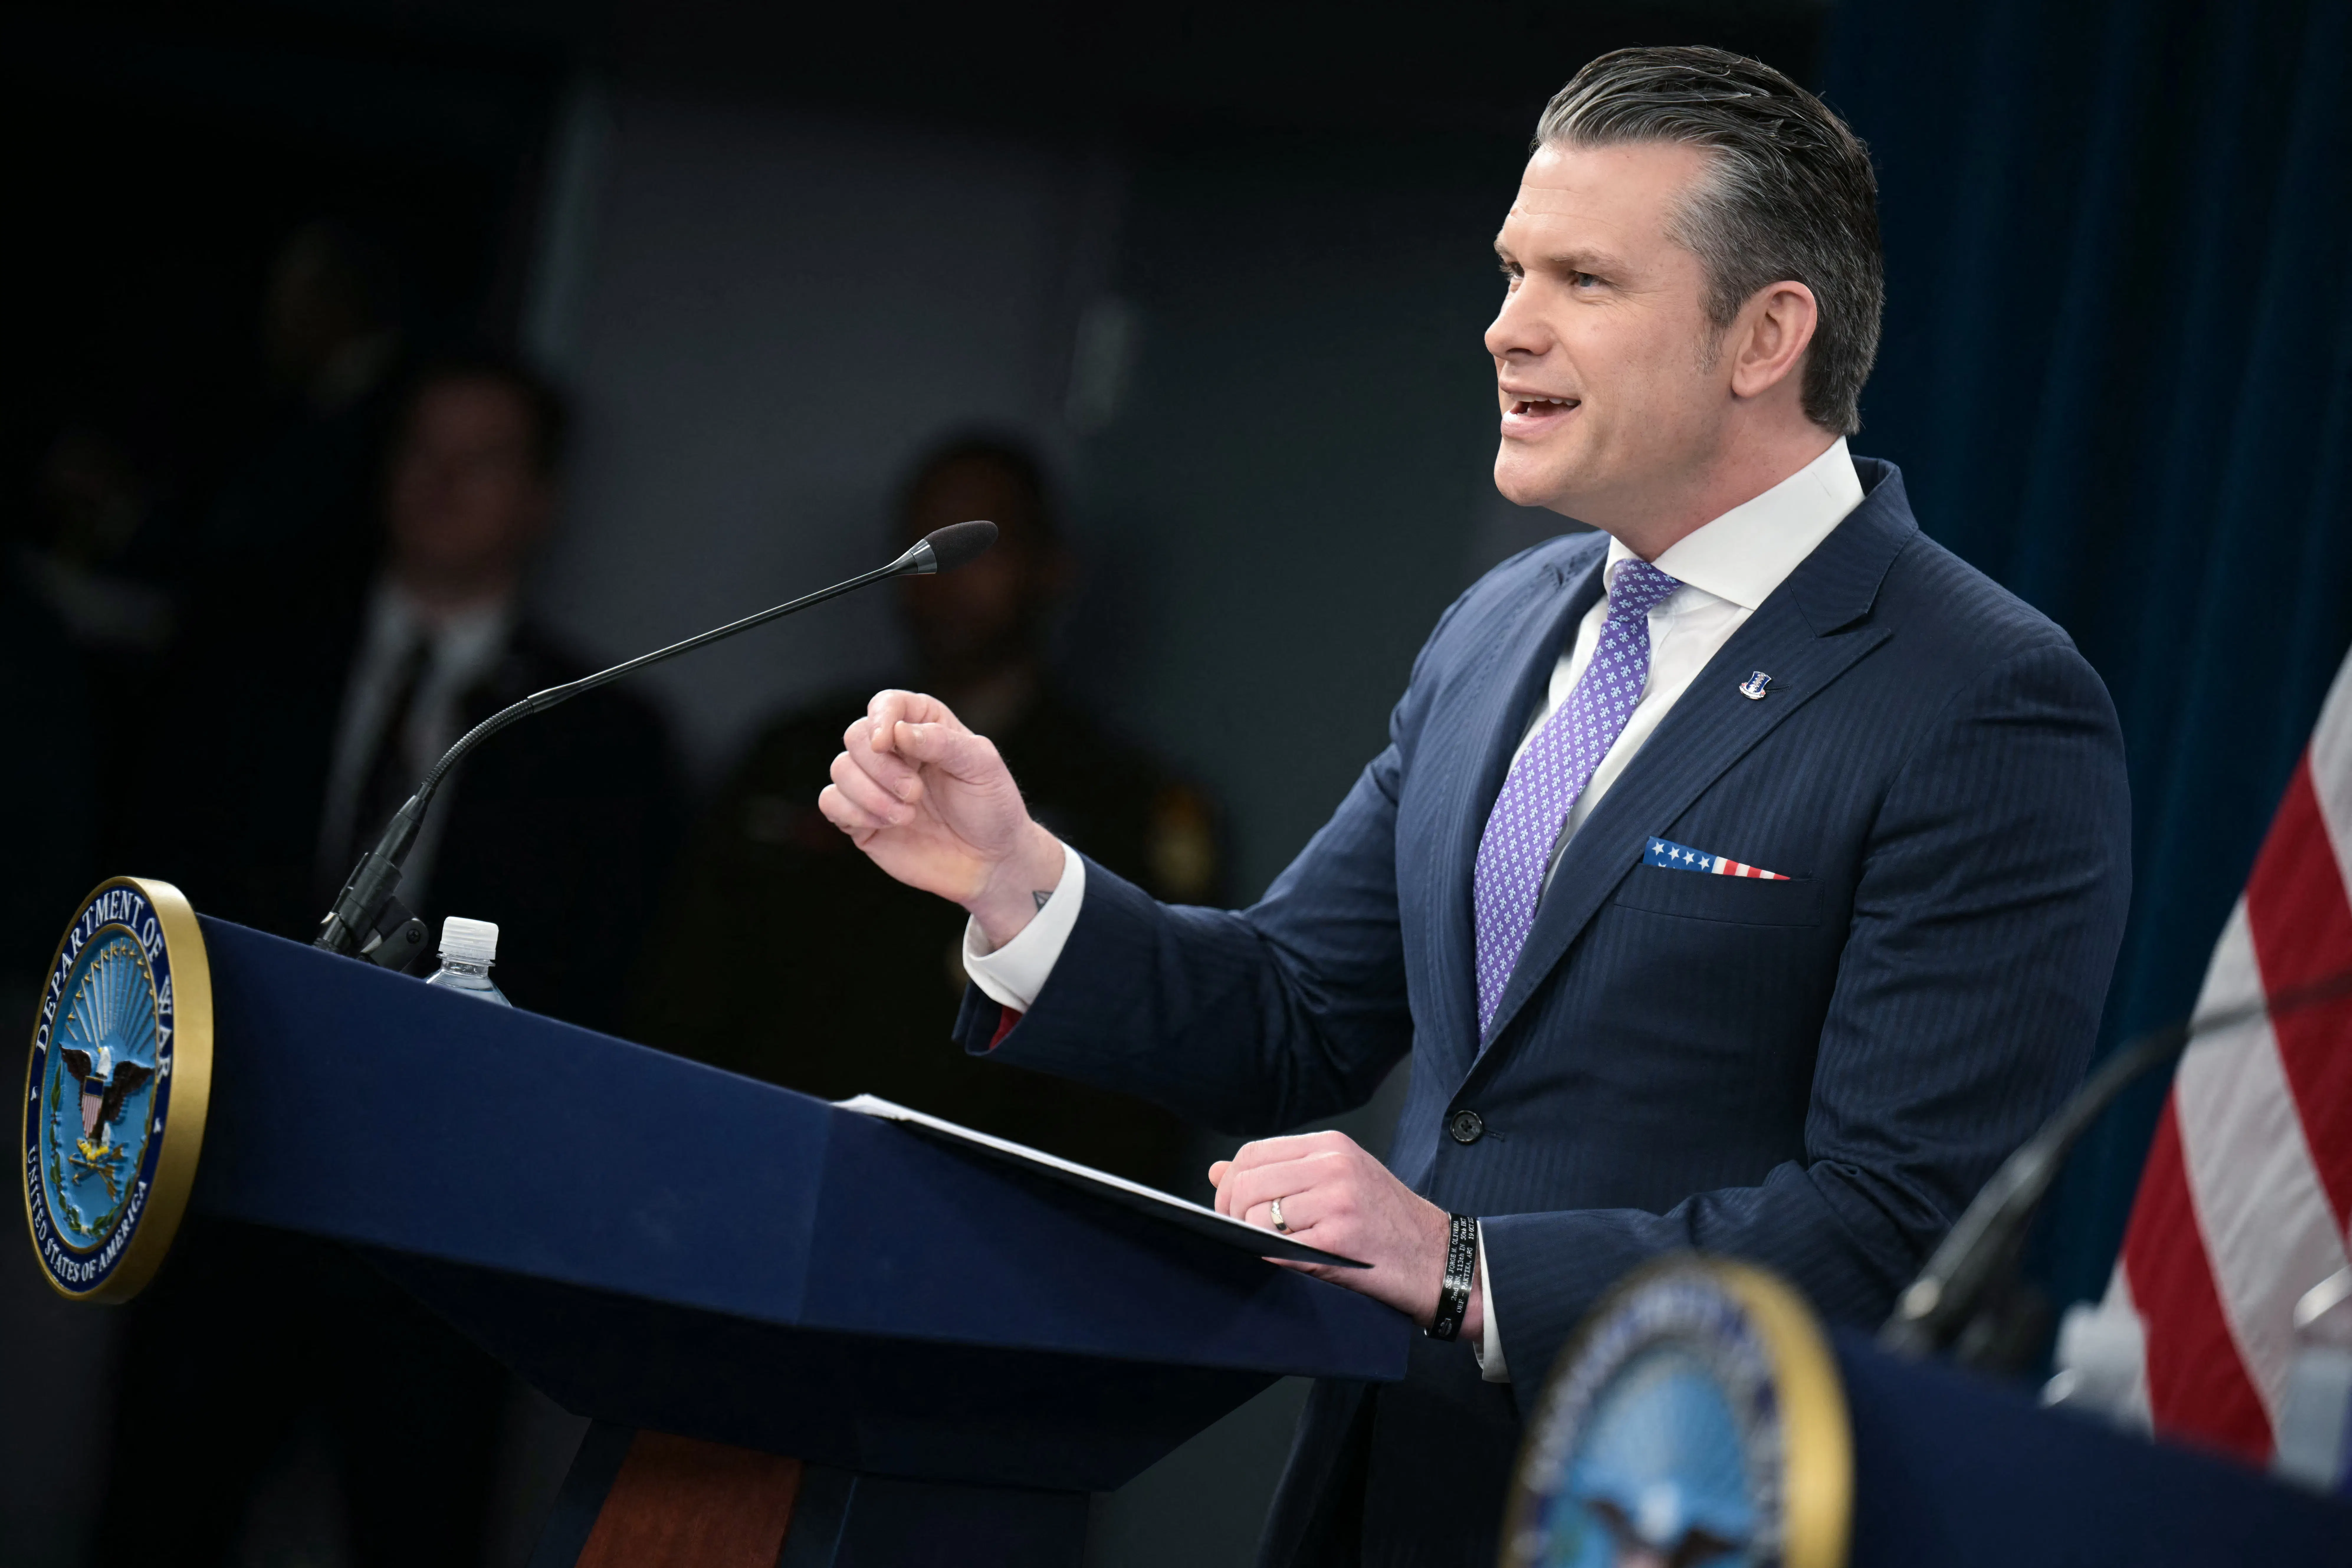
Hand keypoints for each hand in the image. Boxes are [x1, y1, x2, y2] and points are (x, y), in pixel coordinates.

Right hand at [817, 689, 1065, 946]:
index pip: (886, 703)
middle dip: (881, 767)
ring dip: (870, 794)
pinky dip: (852, 812)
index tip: (887, 742)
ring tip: (906, 815)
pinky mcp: (861, 818)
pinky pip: (830, 802)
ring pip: (840, 769)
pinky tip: (886, 825)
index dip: (880, 718)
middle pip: (856, 736)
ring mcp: (874, 785)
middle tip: (915, 793)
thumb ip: (942, 742)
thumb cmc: (991, 807)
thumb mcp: (981, 766)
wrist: (989, 862)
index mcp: (924, 726)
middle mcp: (894, 751)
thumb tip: (898, 730)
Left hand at [1210, 1130, 1481, 1339]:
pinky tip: (1290, 1264)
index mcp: (1331, 1145)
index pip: (1253, 1153)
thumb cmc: (1387, 1223)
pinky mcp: (1338, 1239)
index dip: (1230, 1185)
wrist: (1439, 1260)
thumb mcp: (1337, 1181)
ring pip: (1257, 1216)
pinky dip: (1272, 1259)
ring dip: (1253, 1240)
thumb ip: (1279, 1172)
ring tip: (1275, 1250)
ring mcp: (1337, 1200)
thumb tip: (1216, 1170)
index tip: (1232, 1210)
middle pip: (1248, 1184)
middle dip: (1233, 1215)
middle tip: (1246, 1236)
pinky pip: (1277, 1247)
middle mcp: (1333, 1165)